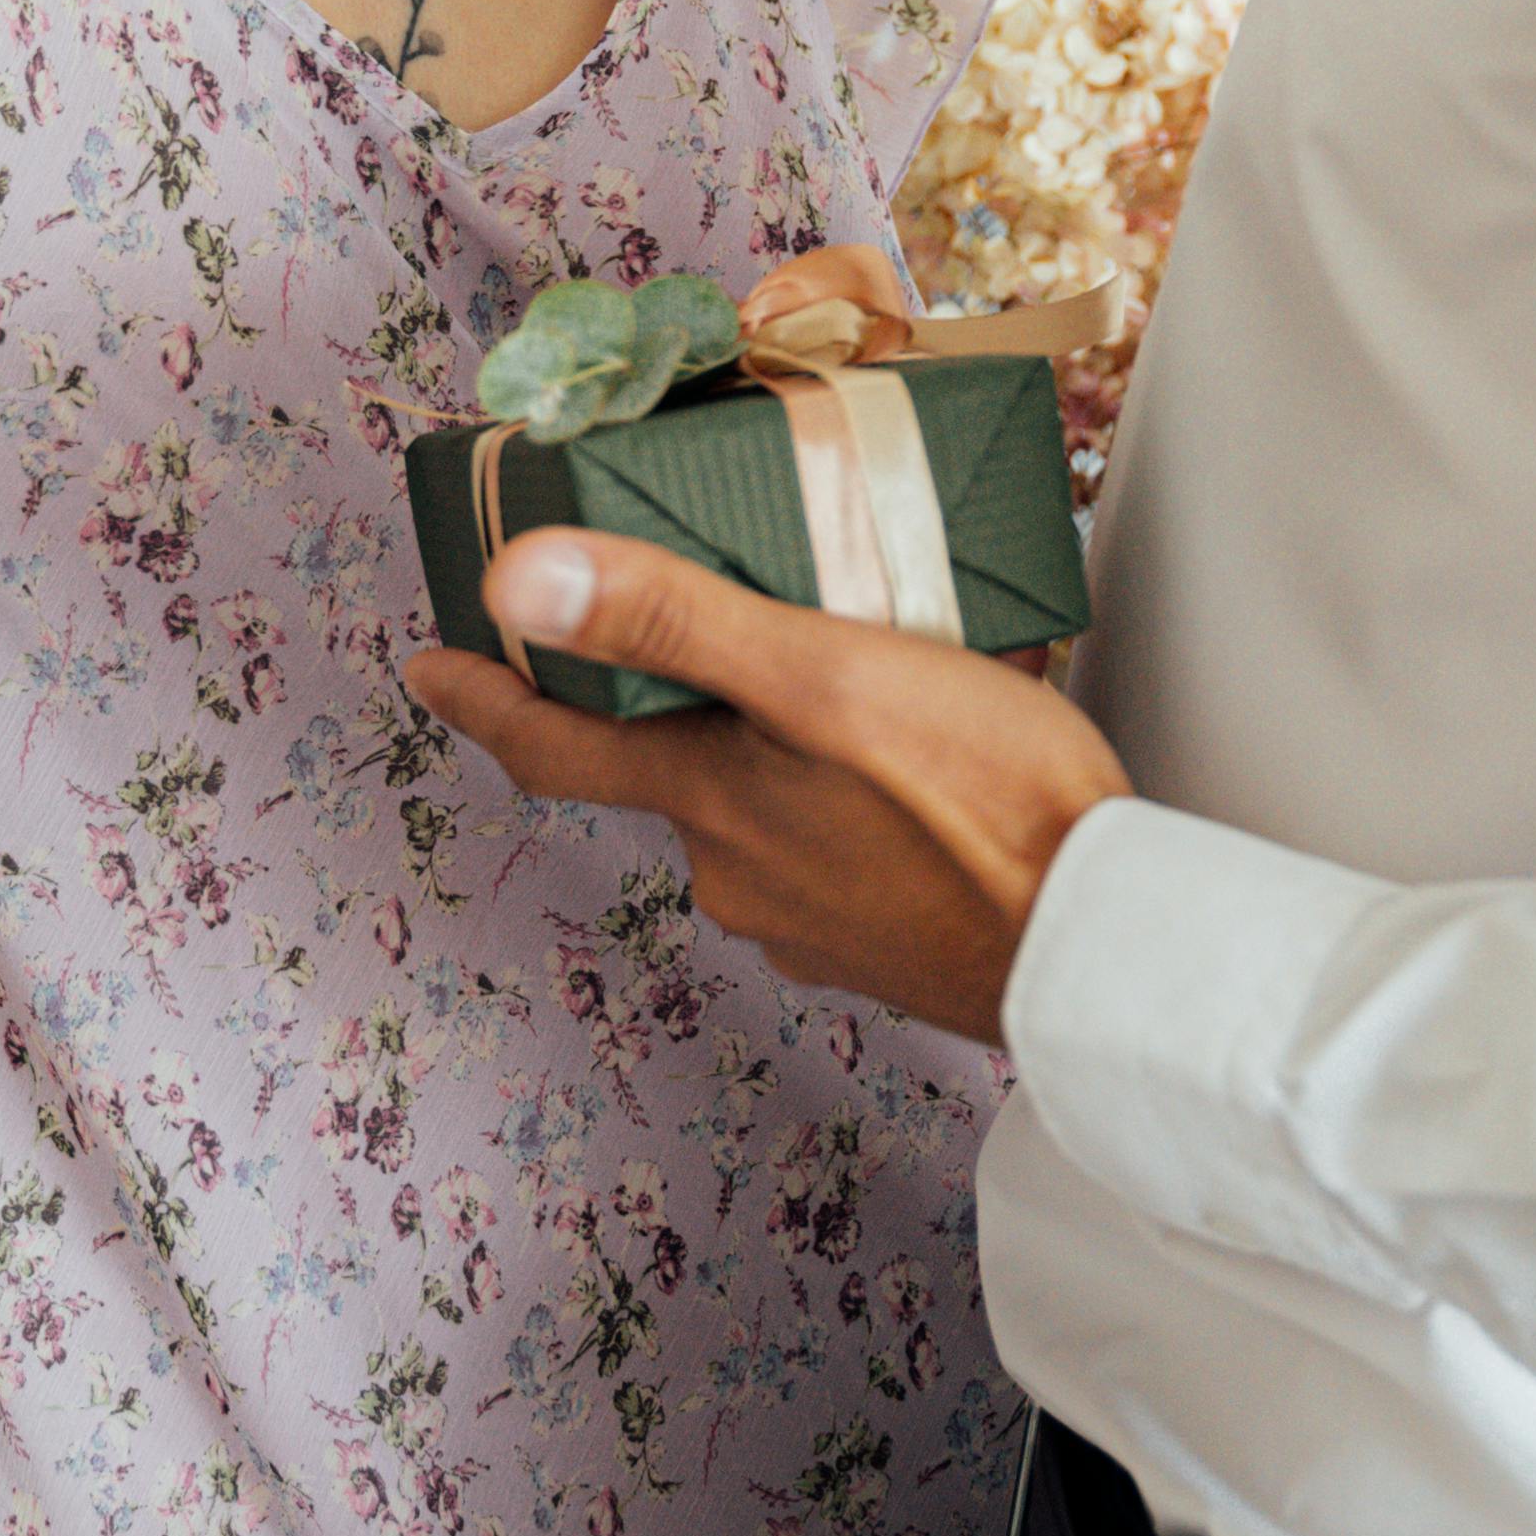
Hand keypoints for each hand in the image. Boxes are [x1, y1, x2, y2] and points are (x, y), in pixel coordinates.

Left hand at [410, 520, 1128, 1044]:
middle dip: (684, 699)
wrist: (1107, 952)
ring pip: (761, 805)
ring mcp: (810, 920)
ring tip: (856, 680)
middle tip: (732, 624)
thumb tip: (517, 583)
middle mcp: (737, 872)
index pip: (557, 744)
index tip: (429, 665)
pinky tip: (917, 765)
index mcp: (708, 799)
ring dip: (781, 747)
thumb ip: (675, 619)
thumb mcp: (822, 675)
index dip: (485, 698)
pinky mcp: (883, 943)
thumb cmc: (984, 807)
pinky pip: (835, 848)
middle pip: (672, 766)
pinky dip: (850, 797)